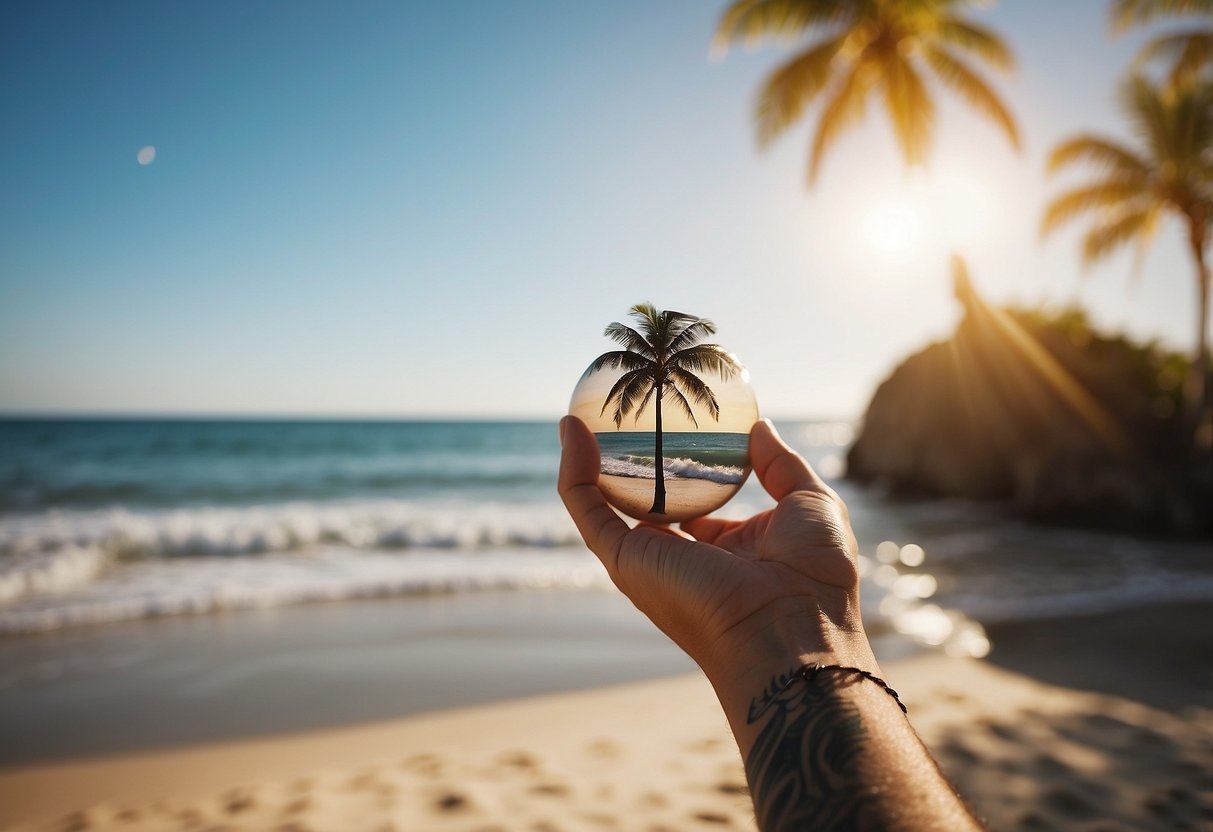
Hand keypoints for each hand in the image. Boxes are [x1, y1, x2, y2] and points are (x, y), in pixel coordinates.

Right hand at [557, 416, 877, 694]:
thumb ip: (781, 465)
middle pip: (642, 503)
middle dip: (626, 465)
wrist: (796, 627)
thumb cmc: (814, 576)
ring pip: (602, 504)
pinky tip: (572, 428)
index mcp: (726, 551)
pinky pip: (586, 507)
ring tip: (577, 413)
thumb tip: (759, 426)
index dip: (682, 472)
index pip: (694, 507)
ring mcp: (648, 560)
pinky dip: (573, 469)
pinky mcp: (624, 559)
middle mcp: (681, 558)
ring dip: (585, 460)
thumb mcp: (809, 503)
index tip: (674, 433)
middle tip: (618, 417)